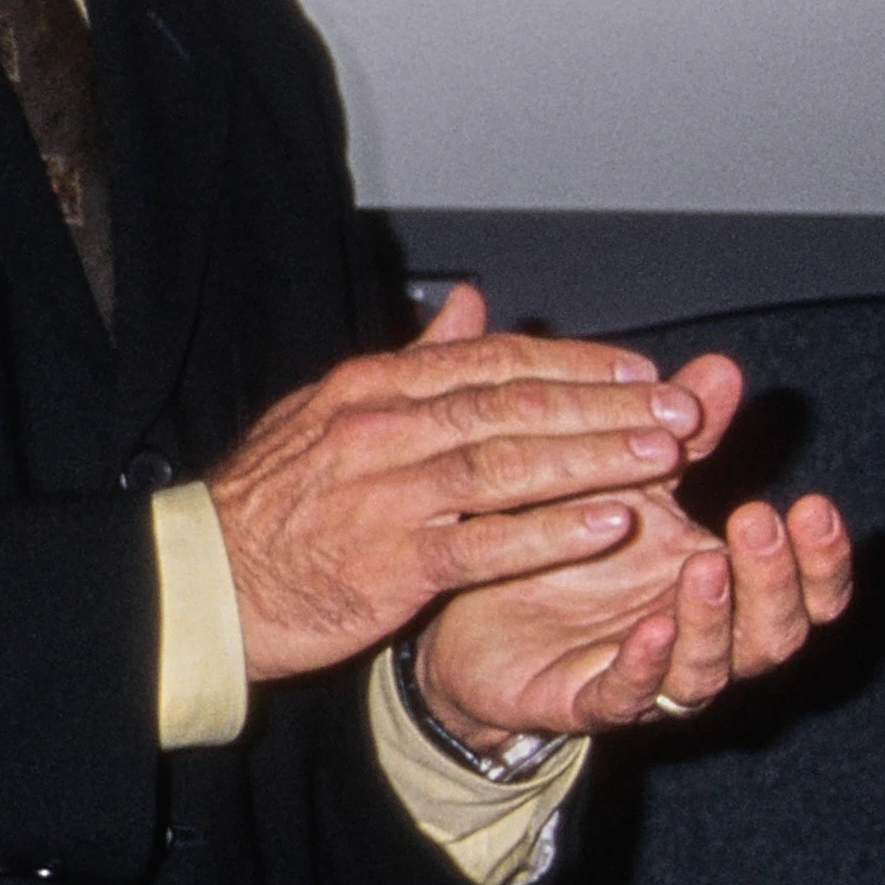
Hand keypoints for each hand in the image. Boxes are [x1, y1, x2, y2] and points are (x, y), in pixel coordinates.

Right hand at [211, 283, 710, 685]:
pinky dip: (552, 530)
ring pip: (510, 464)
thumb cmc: (272, 503)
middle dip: (607, 406)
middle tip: (681, 409)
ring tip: (667, 456)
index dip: (576, 365)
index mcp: (372, 387)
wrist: (204, 583)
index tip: (642, 372)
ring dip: (596, 457)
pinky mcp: (392, 562)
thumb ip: (414, 359)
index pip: (493, 362)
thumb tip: (472, 301)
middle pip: (514, 405)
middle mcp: (382, 429)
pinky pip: (488, 540)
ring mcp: (387, 494)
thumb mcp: (332, 412)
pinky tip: (610, 522)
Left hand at [406, 339, 857, 740]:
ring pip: (710, 671)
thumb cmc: (562, 541)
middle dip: (779, 581)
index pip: (806, 590)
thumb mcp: (625, 479)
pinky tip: (650, 628)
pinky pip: (627, 694)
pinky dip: (645, 665)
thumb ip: (681, 435)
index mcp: (721, 584)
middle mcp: (698, 638)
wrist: (465, 602)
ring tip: (708, 564)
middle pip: (775, 634)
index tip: (815, 504)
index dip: (822, 558)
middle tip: (764, 520)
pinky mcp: (584, 699)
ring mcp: (647, 673)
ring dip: (715, 618)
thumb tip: (722, 369)